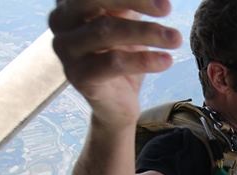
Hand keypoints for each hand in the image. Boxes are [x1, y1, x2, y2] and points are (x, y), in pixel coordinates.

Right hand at [49, 0, 182, 126]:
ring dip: (147, 33)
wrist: (117, 102)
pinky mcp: (78, 77)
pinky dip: (144, 60)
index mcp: (69, 3)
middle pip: (93, 0)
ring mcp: (66, 51)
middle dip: (135, 0)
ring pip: (106, 31)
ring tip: (175, 38)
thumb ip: (130, 2)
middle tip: (167, 7)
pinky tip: (166, 60)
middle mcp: (60, 22)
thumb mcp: (127, 19)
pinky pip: (113, 63)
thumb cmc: (122, 53)